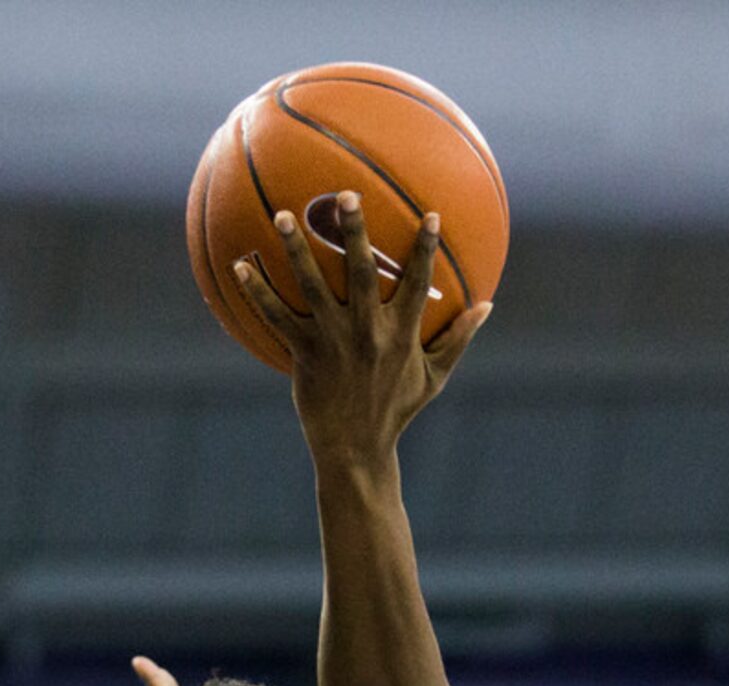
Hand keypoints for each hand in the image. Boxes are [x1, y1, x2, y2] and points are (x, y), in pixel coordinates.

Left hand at [232, 194, 489, 463]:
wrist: (355, 450)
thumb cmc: (395, 411)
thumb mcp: (433, 378)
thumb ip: (458, 339)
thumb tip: (488, 306)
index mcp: (401, 333)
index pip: (418, 282)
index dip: (425, 248)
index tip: (431, 215)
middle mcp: (367, 331)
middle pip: (360, 270)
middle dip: (353, 230)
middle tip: (345, 193)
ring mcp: (332, 340)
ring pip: (312, 286)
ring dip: (295, 249)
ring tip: (280, 216)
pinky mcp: (304, 353)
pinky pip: (276, 316)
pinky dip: (257, 291)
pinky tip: (240, 265)